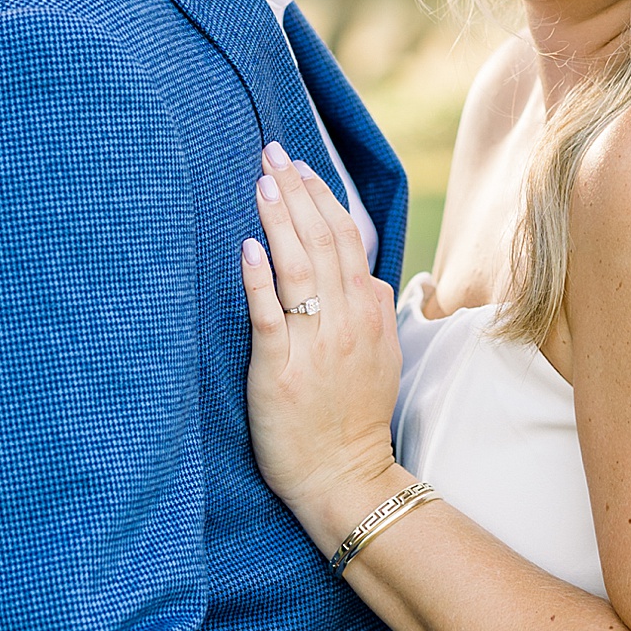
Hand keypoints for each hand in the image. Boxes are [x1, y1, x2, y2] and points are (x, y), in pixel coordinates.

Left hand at [239, 144, 405, 550]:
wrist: (343, 478)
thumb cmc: (352, 419)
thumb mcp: (381, 360)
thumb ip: (375, 315)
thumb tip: (371, 280)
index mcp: (369, 314)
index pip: (347, 240)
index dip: (322, 199)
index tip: (299, 167)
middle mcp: (346, 322)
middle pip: (322, 242)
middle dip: (296, 192)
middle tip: (272, 153)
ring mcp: (315, 346)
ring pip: (299, 269)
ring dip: (280, 220)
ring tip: (261, 181)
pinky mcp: (281, 371)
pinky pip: (270, 317)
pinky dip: (260, 280)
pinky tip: (249, 247)